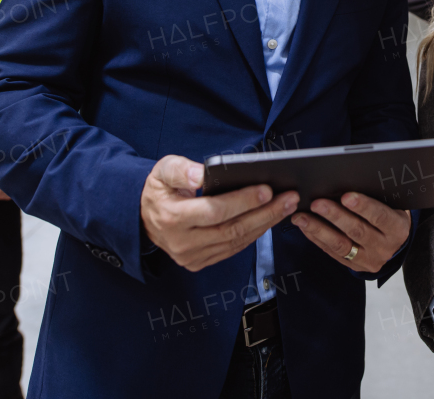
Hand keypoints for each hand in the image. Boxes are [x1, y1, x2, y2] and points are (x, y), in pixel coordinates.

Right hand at [141, 155, 297, 271]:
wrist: (144, 218)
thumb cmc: (159, 190)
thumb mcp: (162, 171)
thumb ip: (181, 170)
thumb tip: (202, 175)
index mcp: (173, 218)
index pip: (215, 211)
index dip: (243, 201)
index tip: (267, 189)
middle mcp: (183, 243)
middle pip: (231, 230)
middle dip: (264, 213)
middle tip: (289, 198)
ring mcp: (192, 257)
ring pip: (236, 242)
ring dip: (265, 224)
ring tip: (286, 206)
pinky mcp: (200, 262)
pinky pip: (232, 249)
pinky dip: (254, 235)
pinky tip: (269, 219)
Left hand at [292, 192, 410, 273]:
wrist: (395, 242)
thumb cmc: (390, 213)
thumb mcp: (391, 204)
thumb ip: (376, 196)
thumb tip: (346, 182)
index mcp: (397, 228)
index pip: (380, 216)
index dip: (363, 206)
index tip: (346, 196)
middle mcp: (385, 247)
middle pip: (357, 231)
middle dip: (335, 216)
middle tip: (317, 203)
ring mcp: (369, 259)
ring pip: (341, 245)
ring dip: (319, 229)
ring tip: (302, 217)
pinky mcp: (355, 267)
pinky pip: (332, 253)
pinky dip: (317, 238)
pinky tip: (305, 227)